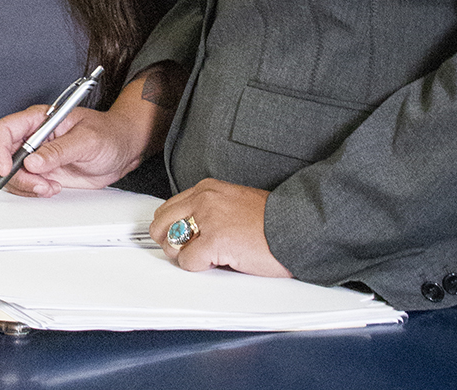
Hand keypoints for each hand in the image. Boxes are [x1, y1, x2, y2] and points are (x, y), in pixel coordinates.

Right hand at [0, 64, 183, 196]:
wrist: (123, 149)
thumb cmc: (109, 134)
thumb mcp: (86, 140)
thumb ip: (59, 151)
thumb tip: (32, 161)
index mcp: (39, 119)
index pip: (5, 129)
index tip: (6, 168)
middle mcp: (34, 137)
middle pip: (4, 155)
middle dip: (15, 175)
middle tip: (38, 184)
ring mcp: (38, 156)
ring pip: (13, 174)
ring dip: (27, 186)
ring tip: (50, 186)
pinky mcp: (44, 172)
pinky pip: (26, 184)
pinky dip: (35, 191)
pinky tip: (52, 187)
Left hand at [151, 179, 291, 277]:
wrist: (295, 227)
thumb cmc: (271, 220)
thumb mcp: (233, 203)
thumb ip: (210, 211)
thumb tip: (189, 231)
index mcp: (207, 189)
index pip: (168, 208)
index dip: (170, 228)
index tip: (176, 239)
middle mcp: (204, 200)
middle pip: (160, 223)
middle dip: (168, 242)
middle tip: (184, 253)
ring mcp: (208, 219)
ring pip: (170, 243)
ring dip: (183, 256)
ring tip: (205, 258)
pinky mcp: (215, 240)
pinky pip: (188, 262)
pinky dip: (199, 268)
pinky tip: (219, 263)